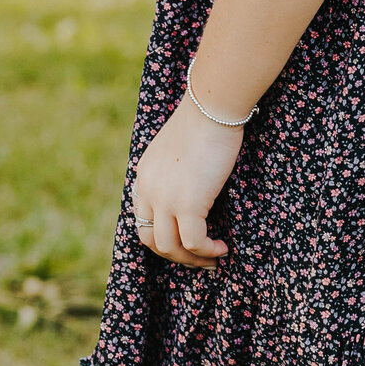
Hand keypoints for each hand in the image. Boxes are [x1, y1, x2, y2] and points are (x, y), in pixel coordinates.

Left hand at [131, 98, 243, 269]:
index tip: (184, 240)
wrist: (212, 107)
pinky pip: (194, 242)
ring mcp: (165, 199)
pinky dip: (207, 251)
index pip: (142, 218)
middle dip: (174, 255)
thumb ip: (176, 169)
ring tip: (212, 259)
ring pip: (169, 247)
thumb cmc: (205, 118)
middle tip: (198, 257)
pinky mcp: (188, 204)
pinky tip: (222, 247)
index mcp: (143, 176)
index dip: (162, 235)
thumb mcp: (178, 147)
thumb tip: (193, 185)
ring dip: (191, 259)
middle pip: (150, 239)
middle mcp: (147, 190)